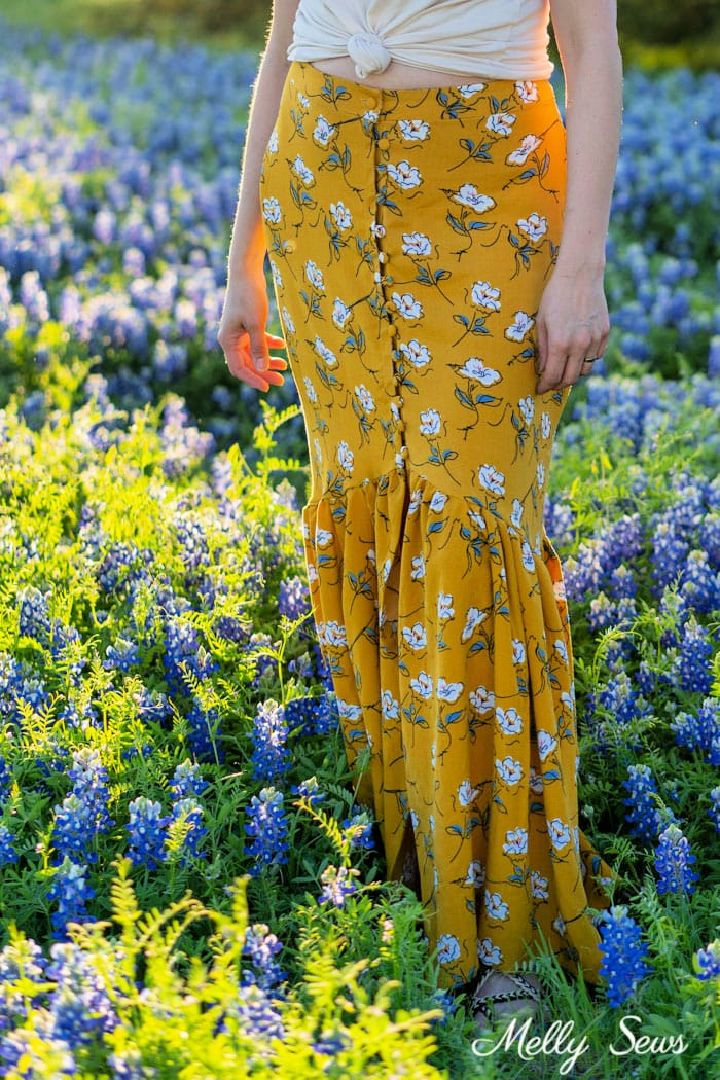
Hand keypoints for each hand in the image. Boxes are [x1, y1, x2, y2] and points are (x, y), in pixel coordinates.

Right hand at [217, 264, 287, 390]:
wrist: (246, 272)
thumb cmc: (249, 296)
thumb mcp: (256, 323)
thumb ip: (259, 347)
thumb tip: (262, 369)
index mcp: (227, 341)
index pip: (239, 368)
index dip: (253, 379)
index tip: (268, 387)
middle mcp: (230, 339)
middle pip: (247, 364)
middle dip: (263, 373)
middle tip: (281, 381)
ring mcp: (238, 332)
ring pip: (253, 354)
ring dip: (267, 361)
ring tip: (285, 366)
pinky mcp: (246, 324)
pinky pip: (257, 340)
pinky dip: (269, 345)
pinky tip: (282, 346)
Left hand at [534, 264, 609, 393]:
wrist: (581, 274)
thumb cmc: (556, 296)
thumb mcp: (542, 322)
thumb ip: (543, 349)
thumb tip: (543, 370)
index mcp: (560, 342)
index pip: (553, 376)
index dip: (545, 386)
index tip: (540, 388)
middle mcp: (580, 344)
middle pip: (570, 378)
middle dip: (558, 385)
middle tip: (551, 384)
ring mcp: (595, 339)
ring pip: (586, 369)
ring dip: (574, 374)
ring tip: (564, 369)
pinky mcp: (605, 333)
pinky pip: (597, 356)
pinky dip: (587, 360)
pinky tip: (578, 355)